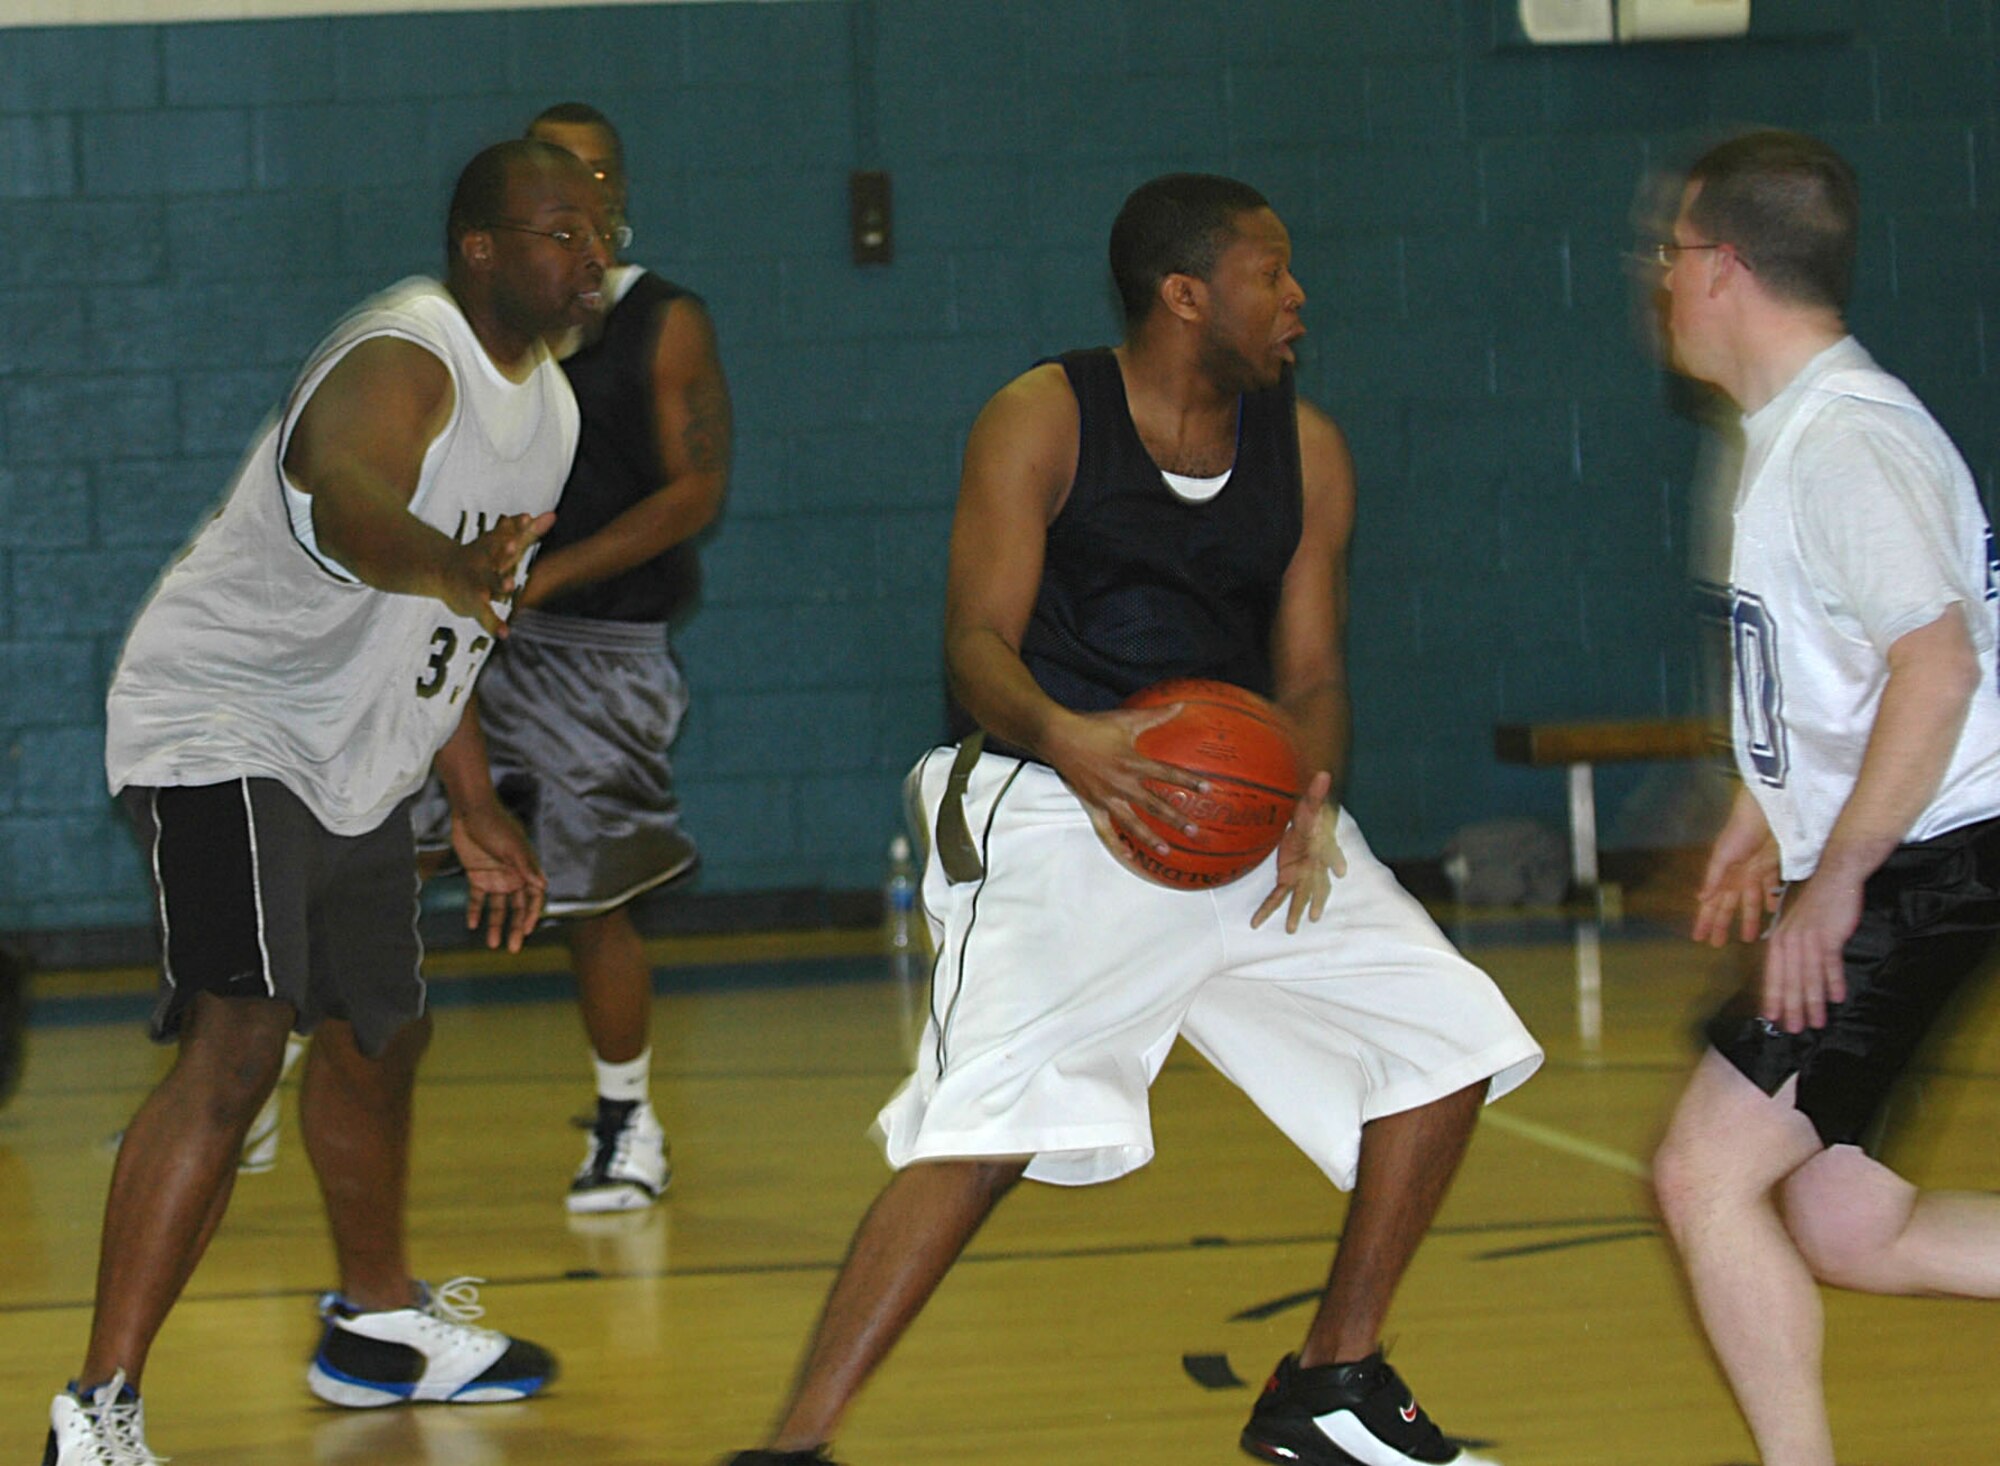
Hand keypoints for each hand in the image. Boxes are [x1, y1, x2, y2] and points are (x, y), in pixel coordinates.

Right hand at [437, 512, 556, 634]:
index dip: (514, 526)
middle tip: (512, 544)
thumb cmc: (479, 556)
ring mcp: (477, 583)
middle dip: (503, 550)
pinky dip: (494, 625)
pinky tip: (505, 633)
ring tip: (509, 585)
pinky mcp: (474, 605)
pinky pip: (485, 615)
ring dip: (498, 584)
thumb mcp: (501, 543)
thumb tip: (553, 515)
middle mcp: (484, 563)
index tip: (526, 517)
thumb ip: (527, 532)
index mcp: (491, 547)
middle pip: (495, 555)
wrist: (440, 571)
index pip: (503, 534)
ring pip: (488, 583)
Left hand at [449, 799, 546, 951]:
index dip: (532, 915)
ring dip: (496, 925)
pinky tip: (472, 924)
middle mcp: (513, 877)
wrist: (471, 812)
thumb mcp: (511, 847)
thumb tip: (543, 886)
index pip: (534, 898)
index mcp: (526, 870)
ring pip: (499, 908)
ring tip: (492, 943)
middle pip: (518, 908)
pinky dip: (475, 911)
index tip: (527, 930)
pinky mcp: (477, 876)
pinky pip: (478, 899)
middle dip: (516, 928)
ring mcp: (495, 878)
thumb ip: (526, 867)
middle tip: (512, 947)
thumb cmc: (496, 825)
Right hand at [1048, 704, 1207, 865]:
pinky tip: (1128, 856)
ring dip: (1150, 838)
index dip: (1188, 781)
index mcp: (1132, 763)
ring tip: (1166, 850)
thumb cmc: (1092, 726)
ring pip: (1131, 823)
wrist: (1058, 737)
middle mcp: (1122, 784)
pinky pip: (1105, 830)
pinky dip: (1116, 845)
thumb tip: (1182, 704)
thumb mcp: (1127, 719)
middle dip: (1175, 819)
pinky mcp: (1092, 805)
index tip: (1208, 790)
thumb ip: (1156, 715)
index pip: (1167, 774)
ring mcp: (1106, 798)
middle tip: (1194, 832)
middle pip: (1154, 806)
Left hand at [1251, 771, 1345, 931]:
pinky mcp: (1287, 878)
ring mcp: (1302, 875)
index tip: (1341, 870)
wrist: (1303, 828)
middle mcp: (1316, 866)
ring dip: (1297, 912)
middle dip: (1317, 900)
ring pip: (1301, 896)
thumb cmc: (1310, 818)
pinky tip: (1255, 922)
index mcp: (1324, 848)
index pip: (1331, 852)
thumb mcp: (1310, 806)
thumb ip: (1315, 792)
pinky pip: (1277, 896)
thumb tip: (1323, 774)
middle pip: (1318, 884)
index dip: (1335, 859)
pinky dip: (1267, 910)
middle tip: (1315, 915)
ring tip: (1291, 928)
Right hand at [1692, 820, 1782, 947]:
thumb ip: (1713, 878)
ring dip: (1749, 918)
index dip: (1705, 920)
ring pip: (1750, 902)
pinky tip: (1772, 910)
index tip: (1698, 938)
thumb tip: (1699, 899)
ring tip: (1750, 937)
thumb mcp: (1722, 856)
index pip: (1711, 904)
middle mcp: (1736, 878)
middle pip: (1729, 907)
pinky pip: (1770, 888)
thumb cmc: (1739, 833)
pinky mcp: (1771, 867)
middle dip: (1723, 924)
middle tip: (1718, 944)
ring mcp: (1754, 873)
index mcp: (1722, 876)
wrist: (1764, 814)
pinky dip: (1770, 899)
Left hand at [1759, 871, 1858, 1032]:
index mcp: (1779, 938)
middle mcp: (1789, 939)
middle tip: (1794, 1029)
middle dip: (1791, 1007)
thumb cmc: (1817, 902)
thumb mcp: (1798, 924)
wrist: (1835, 876)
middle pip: (1789, 980)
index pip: (1773, 973)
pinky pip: (1830, 964)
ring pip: (1808, 976)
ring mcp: (1808, 938)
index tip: (1772, 1017)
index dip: (1773, 996)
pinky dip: (1833, 982)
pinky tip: (1837, 998)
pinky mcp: (1828, 935)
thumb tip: (1792, 970)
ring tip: (1817, 1023)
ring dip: (1813, 1002)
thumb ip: (1793, 946)